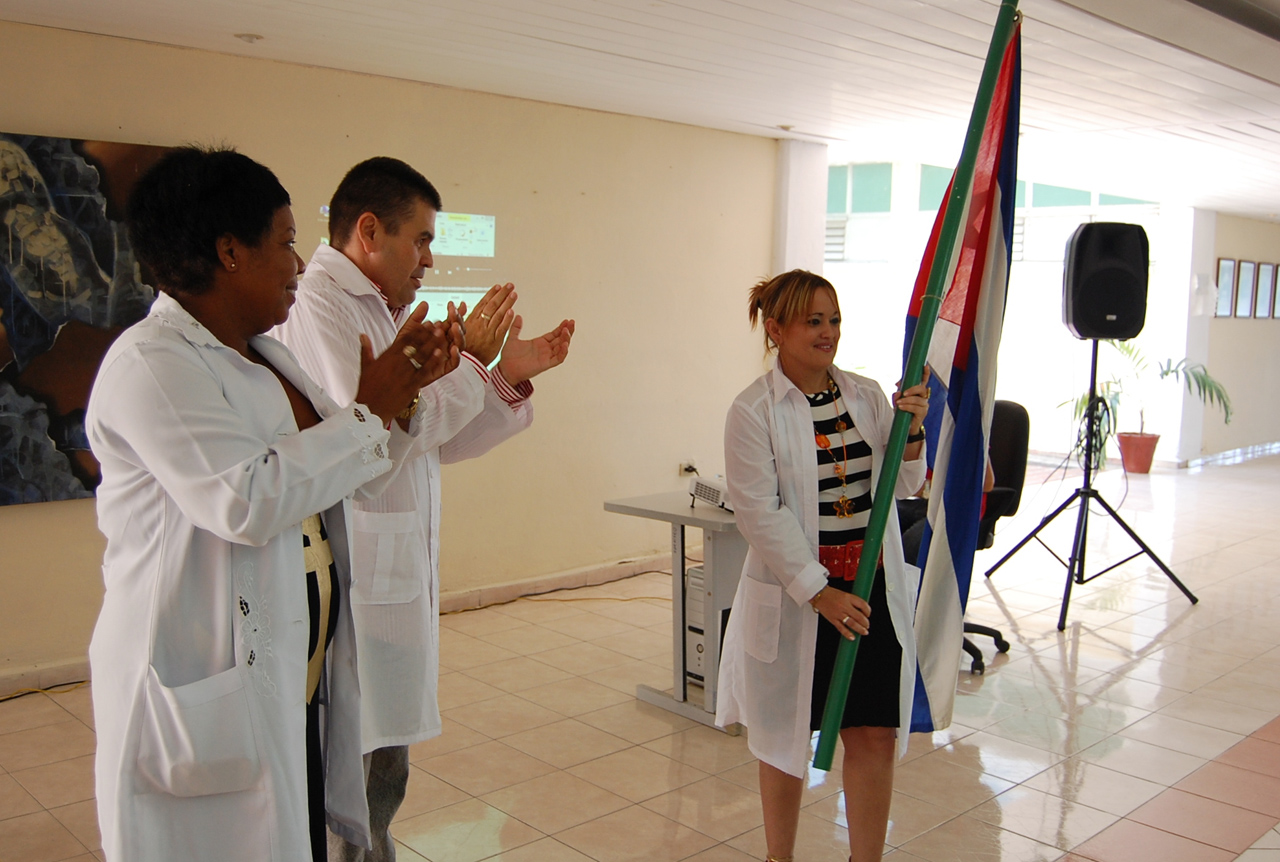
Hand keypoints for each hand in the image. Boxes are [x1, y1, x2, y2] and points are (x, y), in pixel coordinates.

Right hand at [354, 304, 456, 423]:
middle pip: (415, 344)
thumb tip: (362, 335)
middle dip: (428, 333)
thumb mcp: (365, 366)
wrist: (369, 408)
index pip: (404, 339)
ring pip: (421, 355)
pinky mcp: (410, 385)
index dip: (417, 330)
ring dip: (432, 343)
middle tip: (439, 324)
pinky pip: (423, 371)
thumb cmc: (367, 388)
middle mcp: (397, 362)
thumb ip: (366, 349)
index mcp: (387, 356)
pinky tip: (440, 354)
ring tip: (442, 334)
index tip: (426, 323)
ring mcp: (404, 373)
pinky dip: (432, 362)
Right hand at [463, 283, 517, 364]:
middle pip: (492, 306)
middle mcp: (480, 324)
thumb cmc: (463, 348)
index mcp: (471, 320)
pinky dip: (507, 320)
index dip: (491, 294)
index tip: (498, 286)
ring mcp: (488, 332)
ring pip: (498, 314)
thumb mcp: (457, 331)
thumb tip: (460, 304)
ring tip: (514, 294)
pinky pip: (502, 329)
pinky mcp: (495, 342)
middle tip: (510, 286)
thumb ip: (460, 316)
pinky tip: (512, 312)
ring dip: (507, 303)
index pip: (483, 303)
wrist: (467, 364)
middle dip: (502, 294)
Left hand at [496, 317, 574, 384]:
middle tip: (572, 322)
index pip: (554, 334)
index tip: (567, 321)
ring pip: (561, 348)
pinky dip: (563, 352)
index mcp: (539, 343)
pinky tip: (565, 344)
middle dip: (567, 331)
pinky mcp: (545, 364)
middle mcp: (544, 350)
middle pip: (560, 339)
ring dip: (566, 339)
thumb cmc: (508, 357)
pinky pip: (558, 359)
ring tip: (567, 331)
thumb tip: (517, 316)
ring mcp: (546, 357)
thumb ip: (516, 327)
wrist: (505, 369)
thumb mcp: (512, 338)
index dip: (561, 328)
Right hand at [811, 586, 870, 639]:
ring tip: (864, 632)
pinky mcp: (832, 619)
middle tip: (867, 625)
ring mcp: (838, 613)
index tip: (868, 614)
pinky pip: (841, 628)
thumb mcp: (844, 594)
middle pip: (859, 616)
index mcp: (848, 597)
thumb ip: (853, 601)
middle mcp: (844, 605)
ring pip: (852, 623)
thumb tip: (861, 610)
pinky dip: (847, 633)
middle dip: (865, 623)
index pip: (863, 604)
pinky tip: (852, 637)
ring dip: (860, 629)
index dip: (868, 611)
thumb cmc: (830, 594)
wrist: (817, 594)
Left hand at [893, 366, 931, 434]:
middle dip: (913, 389)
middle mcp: (923, 397)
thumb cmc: (903, 412)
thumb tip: (898, 389)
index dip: (925, 373)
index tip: (925, 366)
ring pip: (918, 399)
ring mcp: (924, 405)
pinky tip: (901, 407)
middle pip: (922, 389)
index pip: (923, 381)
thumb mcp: (897, 402)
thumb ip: (896, 395)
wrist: (906, 427)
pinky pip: (916, 408)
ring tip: (899, 403)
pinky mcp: (923, 413)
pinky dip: (907, 407)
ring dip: (907, 400)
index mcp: (918, 392)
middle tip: (904, 393)